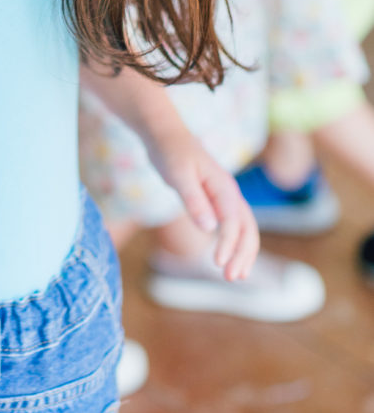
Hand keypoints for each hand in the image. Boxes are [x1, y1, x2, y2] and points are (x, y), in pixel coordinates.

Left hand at [143, 123, 258, 280]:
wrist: (165, 135)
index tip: (218, 263)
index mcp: (223, 186)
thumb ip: (193, 200)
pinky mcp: (216, 201)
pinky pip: (233, 225)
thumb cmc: (170, 152)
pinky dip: (234, 243)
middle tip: (231, 277)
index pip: (233, 220)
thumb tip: (210, 229)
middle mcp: (229, 192)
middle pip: (247, 227)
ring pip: (244, 228)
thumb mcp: (178, 175)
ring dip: (242, 252)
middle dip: (243, 253)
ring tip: (235, 276)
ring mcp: (225, 197)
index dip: (228, 243)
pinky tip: (227, 258)